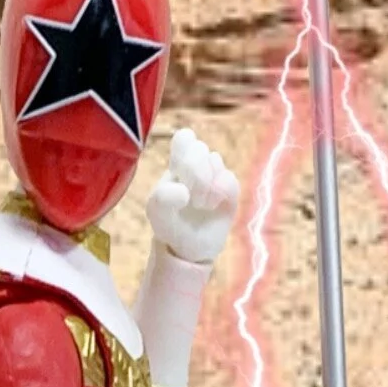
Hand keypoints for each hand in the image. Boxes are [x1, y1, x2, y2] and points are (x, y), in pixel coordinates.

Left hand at [146, 128, 239, 265]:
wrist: (190, 248)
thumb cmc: (170, 224)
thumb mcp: (157, 212)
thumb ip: (162, 198)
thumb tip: (184, 191)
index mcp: (176, 165)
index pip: (184, 138)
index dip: (185, 146)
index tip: (180, 169)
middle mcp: (198, 165)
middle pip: (200, 149)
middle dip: (194, 172)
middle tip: (189, 196)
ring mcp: (215, 175)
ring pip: (216, 162)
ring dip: (206, 186)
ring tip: (200, 205)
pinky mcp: (230, 190)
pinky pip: (229, 179)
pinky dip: (220, 193)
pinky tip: (213, 206)